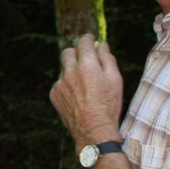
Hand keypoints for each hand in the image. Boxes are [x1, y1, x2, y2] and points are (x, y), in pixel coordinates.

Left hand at [49, 33, 123, 149]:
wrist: (93, 129)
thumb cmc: (108, 104)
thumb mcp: (115, 80)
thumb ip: (107, 58)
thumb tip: (101, 44)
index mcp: (87, 66)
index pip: (83, 43)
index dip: (88, 39)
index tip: (90, 39)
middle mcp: (70, 72)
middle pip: (67, 52)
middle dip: (76, 52)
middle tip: (85, 58)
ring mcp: (59, 83)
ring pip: (64, 69)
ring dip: (72, 71)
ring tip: (86, 87)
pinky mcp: (54, 94)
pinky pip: (60, 83)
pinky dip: (67, 85)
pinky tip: (78, 97)